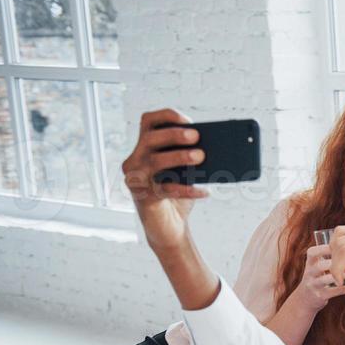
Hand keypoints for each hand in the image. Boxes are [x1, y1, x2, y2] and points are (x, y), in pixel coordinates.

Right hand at [121, 108, 206, 252]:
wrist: (168, 228)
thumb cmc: (177, 195)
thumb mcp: (184, 173)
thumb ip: (190, 158)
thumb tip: (210, 147)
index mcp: (144, 149)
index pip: (148, 122)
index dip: (166, 116)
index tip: (187, 120)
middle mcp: (134, 161)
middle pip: (150, 139)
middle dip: (173, 135)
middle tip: (196, 137)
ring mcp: (136, 180)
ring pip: (154, 162)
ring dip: (178, 157)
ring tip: (200, 157)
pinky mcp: (144, 198)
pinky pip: (165, 190)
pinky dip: (187, 190)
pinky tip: (205, 192)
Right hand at [291, 241, 344, 312]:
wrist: (304, 299)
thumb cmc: (318, 276)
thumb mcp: (317, 262)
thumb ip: (328, 252)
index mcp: (309, 262)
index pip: (313, 252)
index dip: (328, 248)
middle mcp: (308, 272)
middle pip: (320, 265)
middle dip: (337, 262)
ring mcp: (313, 285)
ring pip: (326, 278)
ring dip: (341, 274)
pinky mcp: (319, 296)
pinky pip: (333, 292)